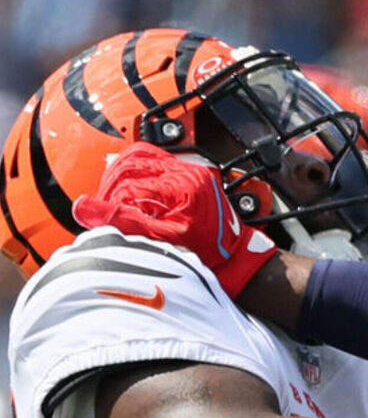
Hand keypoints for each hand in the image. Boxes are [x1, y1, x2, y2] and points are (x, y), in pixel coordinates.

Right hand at [72, 142, 276, 296]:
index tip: (105, 219)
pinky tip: (133, 195)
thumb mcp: (162, 240)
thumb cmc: (206, 254)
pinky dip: (135, 176)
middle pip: (129, 164)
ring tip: (119, 204)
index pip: (128, 182)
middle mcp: (187, 171)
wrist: (234, 259)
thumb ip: (124, 222)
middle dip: (112, 187)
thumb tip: (83, 208)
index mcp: (182, 185)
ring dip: (121, 179)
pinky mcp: (187, 174)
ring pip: (137, 158)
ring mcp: (188, 170)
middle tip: (108, 210)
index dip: (110, 202)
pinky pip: (151, 162)